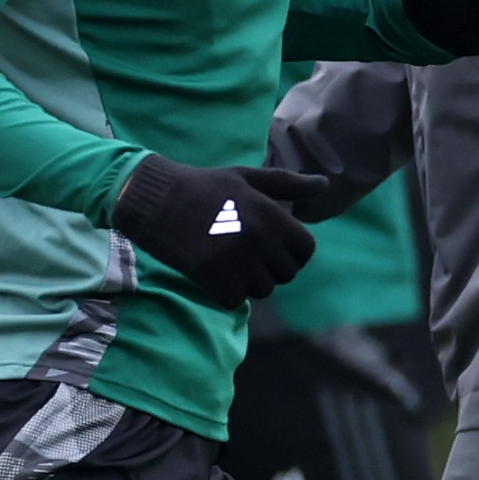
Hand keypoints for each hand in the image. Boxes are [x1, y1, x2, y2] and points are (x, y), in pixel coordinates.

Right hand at [108, 155, 328, 308]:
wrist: (154, 199)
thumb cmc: (202, 186)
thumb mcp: (247, 178)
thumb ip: (288, 184)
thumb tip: (324, 185)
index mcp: (272, 214)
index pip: (305, 250)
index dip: (291, 252)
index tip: (271, 247)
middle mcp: (261, 239)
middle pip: (285, 274)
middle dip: (269, 268)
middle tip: (243, 254)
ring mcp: (238, 262)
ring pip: (261, 290)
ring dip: (247, 282)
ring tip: (225, 261)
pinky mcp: (214, 280)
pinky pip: (235, 301)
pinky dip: (224, 293)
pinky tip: (210, 273)